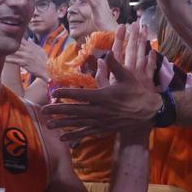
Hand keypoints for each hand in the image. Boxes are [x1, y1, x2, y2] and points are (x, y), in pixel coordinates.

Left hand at [6, 39, 49, 80]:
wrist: (48, 69)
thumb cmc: (45, 60)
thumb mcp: (40, 50)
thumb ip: (33, 44)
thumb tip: (29, 39)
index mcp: (31, 46)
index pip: (21, 38)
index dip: (14, 36)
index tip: (7, 34)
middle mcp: (28, 50)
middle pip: (16, 43)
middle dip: (8, 41)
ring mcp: (26, 56)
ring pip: (14, 51)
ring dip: (6, 50)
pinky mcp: (24, 63)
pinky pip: (14, 60)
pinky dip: (8, 60)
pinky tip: (3, 59)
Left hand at [42, 22, 159, 140]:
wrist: (148, 111)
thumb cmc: (136, 92)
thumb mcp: (127, 76)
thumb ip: (115, 65)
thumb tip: (107, 52)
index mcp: (104, 96)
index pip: (81, 95)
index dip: (67, 94)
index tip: (55, 93)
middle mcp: (100, 111)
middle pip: (75, 110)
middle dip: (58, 110)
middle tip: (43, 110)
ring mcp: (101, 122)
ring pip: (78, 123)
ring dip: (63, 124)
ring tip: (48, 125)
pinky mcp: (104, 129)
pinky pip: (87, 133)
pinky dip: (75, 136)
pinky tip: (64, 138)